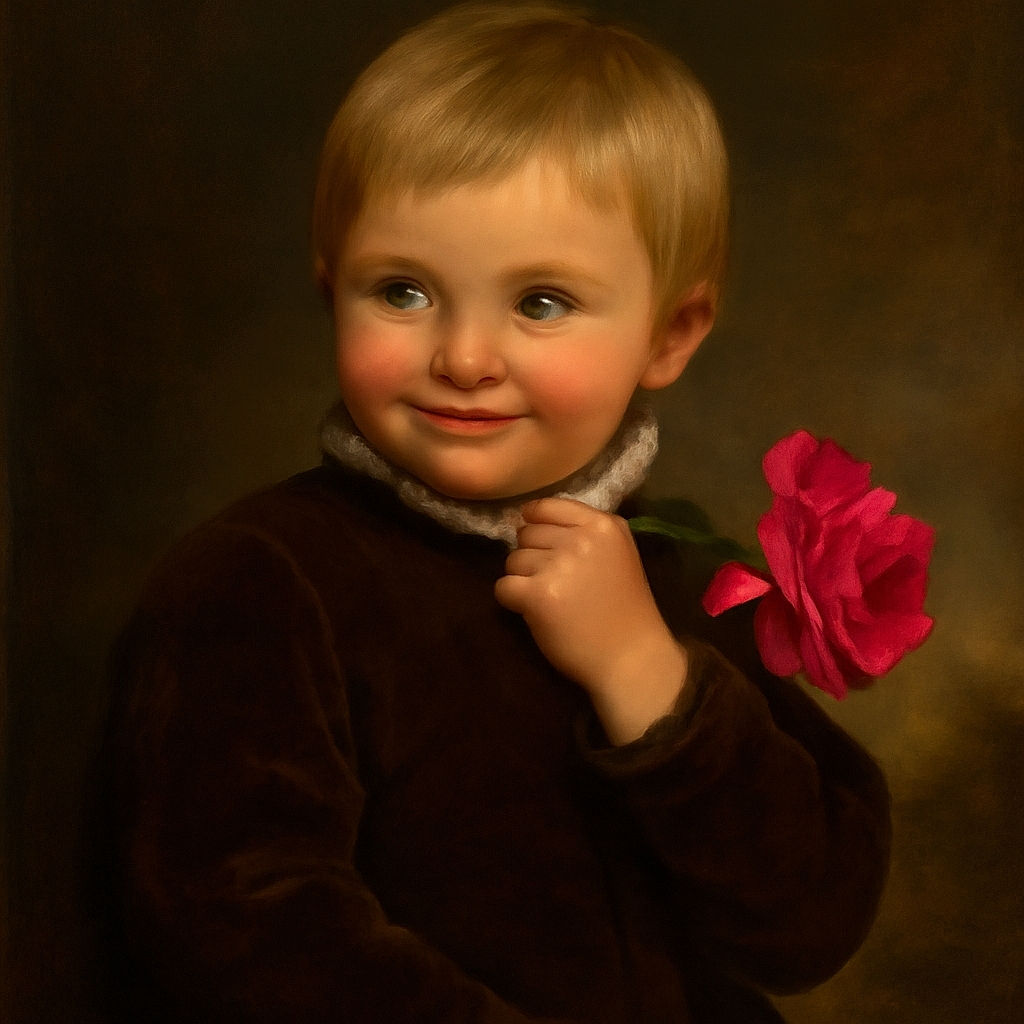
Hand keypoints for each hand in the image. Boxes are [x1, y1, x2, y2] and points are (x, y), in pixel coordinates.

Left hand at [495, 498, 687, 743]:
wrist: (631, 657)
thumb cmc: (624, 609)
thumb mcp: (618, 552)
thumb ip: (583, 530)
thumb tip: (528, 517)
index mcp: (604, 525)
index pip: (546, 506)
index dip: (536, 524)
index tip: (542, 544)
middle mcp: (581, 539)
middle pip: (526, 534)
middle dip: (532, 556)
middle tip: (555, 582)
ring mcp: (559, 566)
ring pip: (512, 560)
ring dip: (523, 579)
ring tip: (550, 599)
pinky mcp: (539, 595)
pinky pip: (503, 587)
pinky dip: (512, 601)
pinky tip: (535, 612)